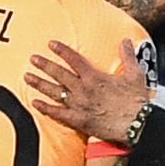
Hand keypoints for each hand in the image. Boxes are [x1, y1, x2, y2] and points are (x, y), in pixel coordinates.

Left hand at [26, 36, 152, 143]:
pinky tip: (35, 103)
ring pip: (55, 92)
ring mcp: (79, 105)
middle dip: (45, 65)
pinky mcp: (79, 120)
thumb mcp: (135, 74)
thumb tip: (126, 41)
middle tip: (32, 59)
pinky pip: (58, 113)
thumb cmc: (136, 101)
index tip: (51, 44)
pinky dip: (45, 108)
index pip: (74, 59)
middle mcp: (83, 89)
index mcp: (95, 77)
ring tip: (27, 77)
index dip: (62, 50)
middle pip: (59, 74)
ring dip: (40, 83)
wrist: (137, 124)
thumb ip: (128, 56)